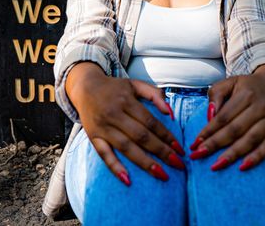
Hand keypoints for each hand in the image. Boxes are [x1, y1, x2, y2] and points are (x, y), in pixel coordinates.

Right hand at [65, 62, 185, 184]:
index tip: (179, 149)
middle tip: (178, 164)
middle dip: (161, 151)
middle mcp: (114, 114)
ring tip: (162, 174)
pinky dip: (115, 167)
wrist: (85, 87)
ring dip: (144, 162)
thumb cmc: (114, 88)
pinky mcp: (93, 137)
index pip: (150, 122)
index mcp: (126, 101)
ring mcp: (103, 127)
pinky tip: (127, 180)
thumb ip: (154, 94)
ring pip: (126, 147)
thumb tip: (170, 112)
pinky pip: (104, 154)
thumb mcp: (135, 85)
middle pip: (141, 136)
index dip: (166, 136)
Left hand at [190, 64, 264, 171]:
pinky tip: (242, 167)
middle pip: (235, 130)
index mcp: (246, 94)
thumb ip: (217, 94)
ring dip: (232, 155)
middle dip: (215, 144)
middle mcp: (260, 107)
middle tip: (199, 155)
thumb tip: (210, 116)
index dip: (208, 131)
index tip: (195, 143)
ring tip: (216, 165)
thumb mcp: (231, 82)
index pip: (224, 117)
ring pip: (250, 141)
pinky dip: (255, 158)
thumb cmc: (249, 86)